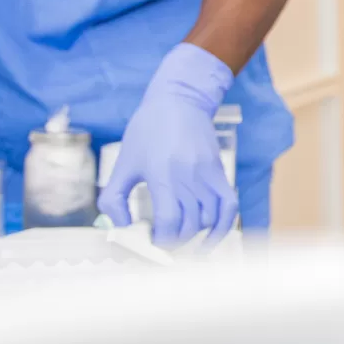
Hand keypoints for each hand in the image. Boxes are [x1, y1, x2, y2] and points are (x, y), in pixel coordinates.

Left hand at [102, 42, 237, 241]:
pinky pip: (229, 207)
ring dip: (194, 237)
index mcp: (162, 175)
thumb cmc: (147, 131)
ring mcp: (208, 176)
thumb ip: (113, 199)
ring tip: (178, 238)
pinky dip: (223, 229)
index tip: (149, 241)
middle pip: (188, 226)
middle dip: (174, 242)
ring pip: (208, 220)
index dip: (159, 240)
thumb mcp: (123, 163)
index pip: (168, 223)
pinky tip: (209, 241)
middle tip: (161, 243)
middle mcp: (188, 178)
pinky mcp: (220, 173)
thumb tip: (121, 228)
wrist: (179, 101)